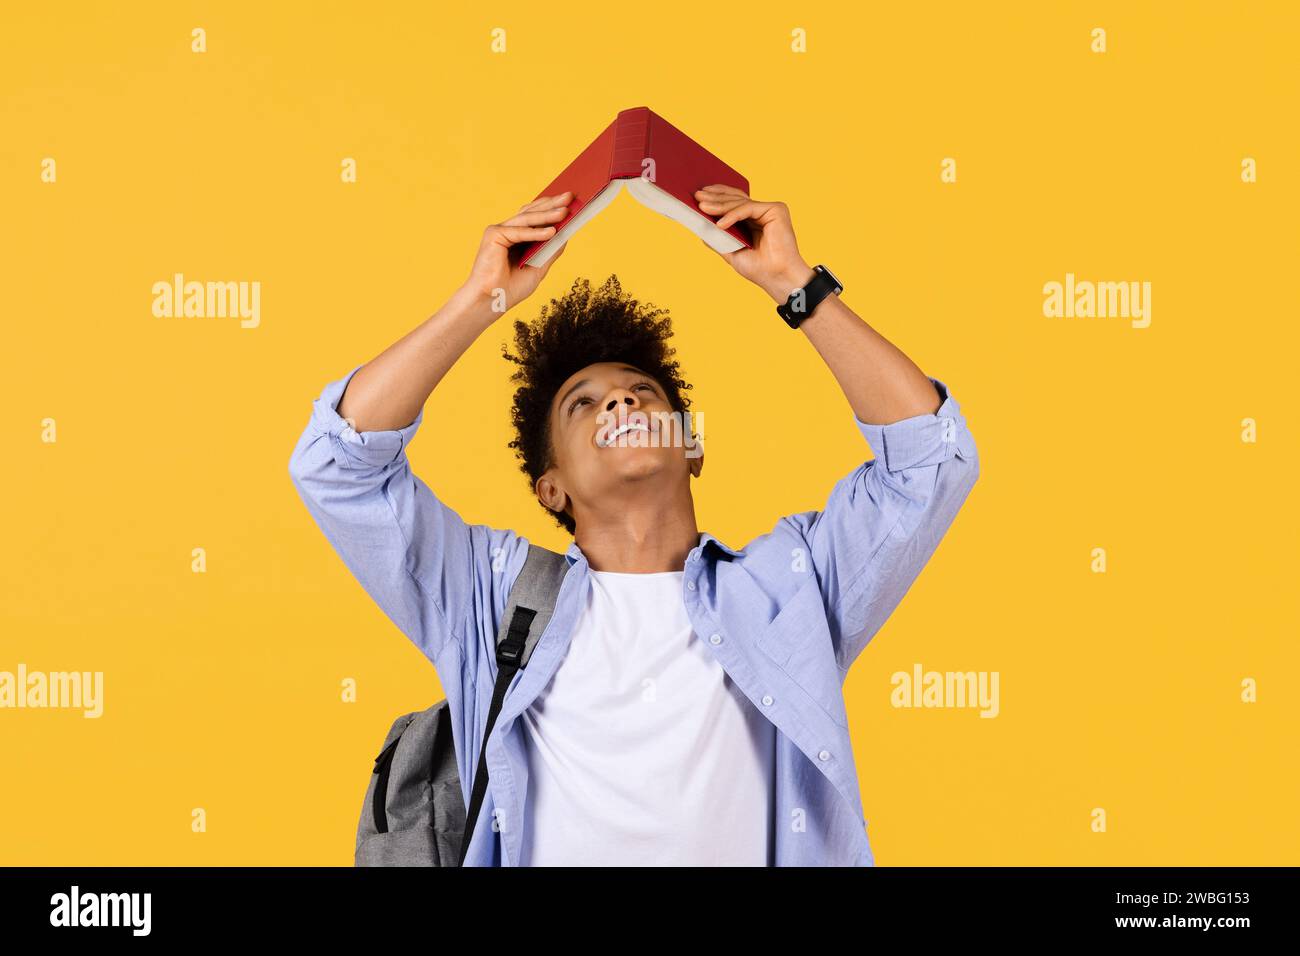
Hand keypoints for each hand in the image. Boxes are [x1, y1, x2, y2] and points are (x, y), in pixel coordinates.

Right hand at [461, 191, 571, 311]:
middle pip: (532, 213)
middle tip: (570, 196)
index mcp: (516, 237)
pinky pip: (519, 232)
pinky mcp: (493, 235)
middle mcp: (507, 230)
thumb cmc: (511, 288)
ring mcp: (499, 231)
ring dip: (547, 215)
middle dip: (552, 204)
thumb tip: (566, 234)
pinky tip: (551, 231)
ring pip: (526, 219)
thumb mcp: (539, 268)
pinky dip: (535, 232)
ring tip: (565, 211)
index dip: (551, 207)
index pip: (535, 216)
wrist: (491, 302)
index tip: (570, 200)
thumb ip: (550, 251)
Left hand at [695, 185, 813, 302]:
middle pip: (735, 199)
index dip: (717, 196)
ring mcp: (769, 210)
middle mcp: (762, 212)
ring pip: (740, 203)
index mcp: (753, 220)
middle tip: (697, 196)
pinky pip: (748, 208)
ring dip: (720, 205)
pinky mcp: (776, 210)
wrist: (777, 278)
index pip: (733, 201)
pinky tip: (720, 223)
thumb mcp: (731, 251)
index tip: (698, 195)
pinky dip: (733, 215)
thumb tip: (699, 227)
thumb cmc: (758, 268)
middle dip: (715, 198)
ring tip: (703, 208)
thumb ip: (718, 238)